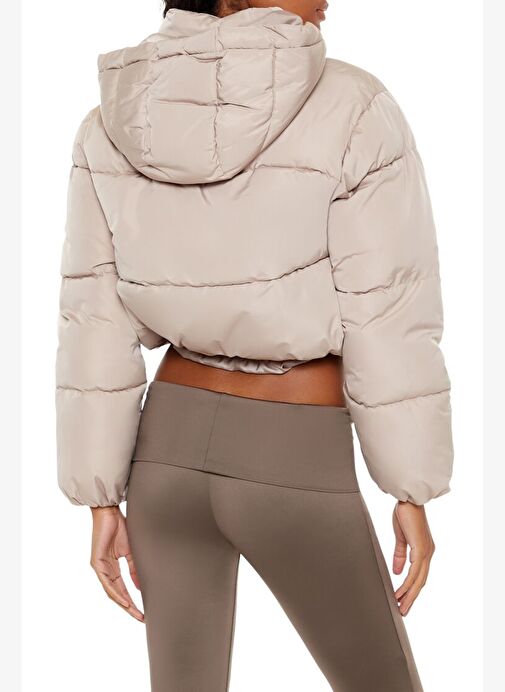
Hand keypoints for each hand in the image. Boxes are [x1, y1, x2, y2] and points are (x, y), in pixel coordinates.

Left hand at [90, 505, 143, 621]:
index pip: (122, 588)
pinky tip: (124, 601)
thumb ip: (134, 568)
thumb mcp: (131, 550)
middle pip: (117, 594)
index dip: (132, 600)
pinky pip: (107, 583)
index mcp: (112, 567)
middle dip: (129, 607)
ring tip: (135, 613)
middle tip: (140, 617)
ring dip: (123, 604)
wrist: (108, 512)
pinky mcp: (97, 563)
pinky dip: (116, 593)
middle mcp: (104, 570)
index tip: (142, 610)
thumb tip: (140, 586)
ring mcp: (100, 568)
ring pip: (111, 591)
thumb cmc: (119, 527)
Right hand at [392, 500, 435, 615]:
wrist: (408, 498)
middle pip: (421, 582)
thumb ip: (400, 554)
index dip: (411, 589)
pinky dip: (407, 585)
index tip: (402, 600)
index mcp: (423, 550)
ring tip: (400, 608)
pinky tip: (400, 593)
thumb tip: (397, 572)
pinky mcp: (421, 549)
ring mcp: (426, 552)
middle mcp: (428, 553)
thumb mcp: (401, 537)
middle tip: (403, 612)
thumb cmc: (405, 513)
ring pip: (419, 581)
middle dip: (411, 598)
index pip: (419, 575)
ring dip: (409, 596)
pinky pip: (414, 572)